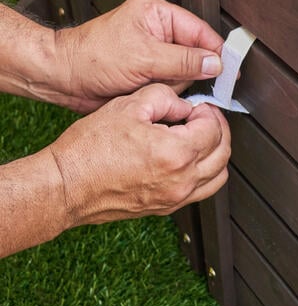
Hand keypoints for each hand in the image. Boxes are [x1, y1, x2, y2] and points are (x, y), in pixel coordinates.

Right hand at [49, 84, 229, 226]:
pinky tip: (191, 160)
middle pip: (223, 152)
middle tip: (204, 118)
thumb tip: (184, 105)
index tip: (197, 107)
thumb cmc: (89, 150)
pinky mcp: (167, 208)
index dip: (208, 112)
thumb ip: (165, 98)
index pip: (213, 129)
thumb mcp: (127, 106)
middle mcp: (181, 180)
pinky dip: (206, 174)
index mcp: (176, 153)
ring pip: (218, 176)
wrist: (67, 185)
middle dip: (218, 130)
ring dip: (216, 154)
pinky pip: (202, 192)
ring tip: (201, 139)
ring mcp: (176, 197)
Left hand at [53, 0, 223, 111]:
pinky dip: (164, 91)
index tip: (230, 71)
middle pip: (196, 55)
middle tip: (167, 76)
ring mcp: (156, 54)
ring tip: (148, 81)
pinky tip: (147, 89)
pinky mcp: (151, 73)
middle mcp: (159, 32)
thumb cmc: (92, 58)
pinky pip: (172, 86)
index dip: (216, 52)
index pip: (201, 32)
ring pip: (185, 74)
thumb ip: (183, 61)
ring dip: (172, 84)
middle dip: (185, 72)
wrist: (65, 79)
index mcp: (158, 15)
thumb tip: (213, 63)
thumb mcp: (144, 57)